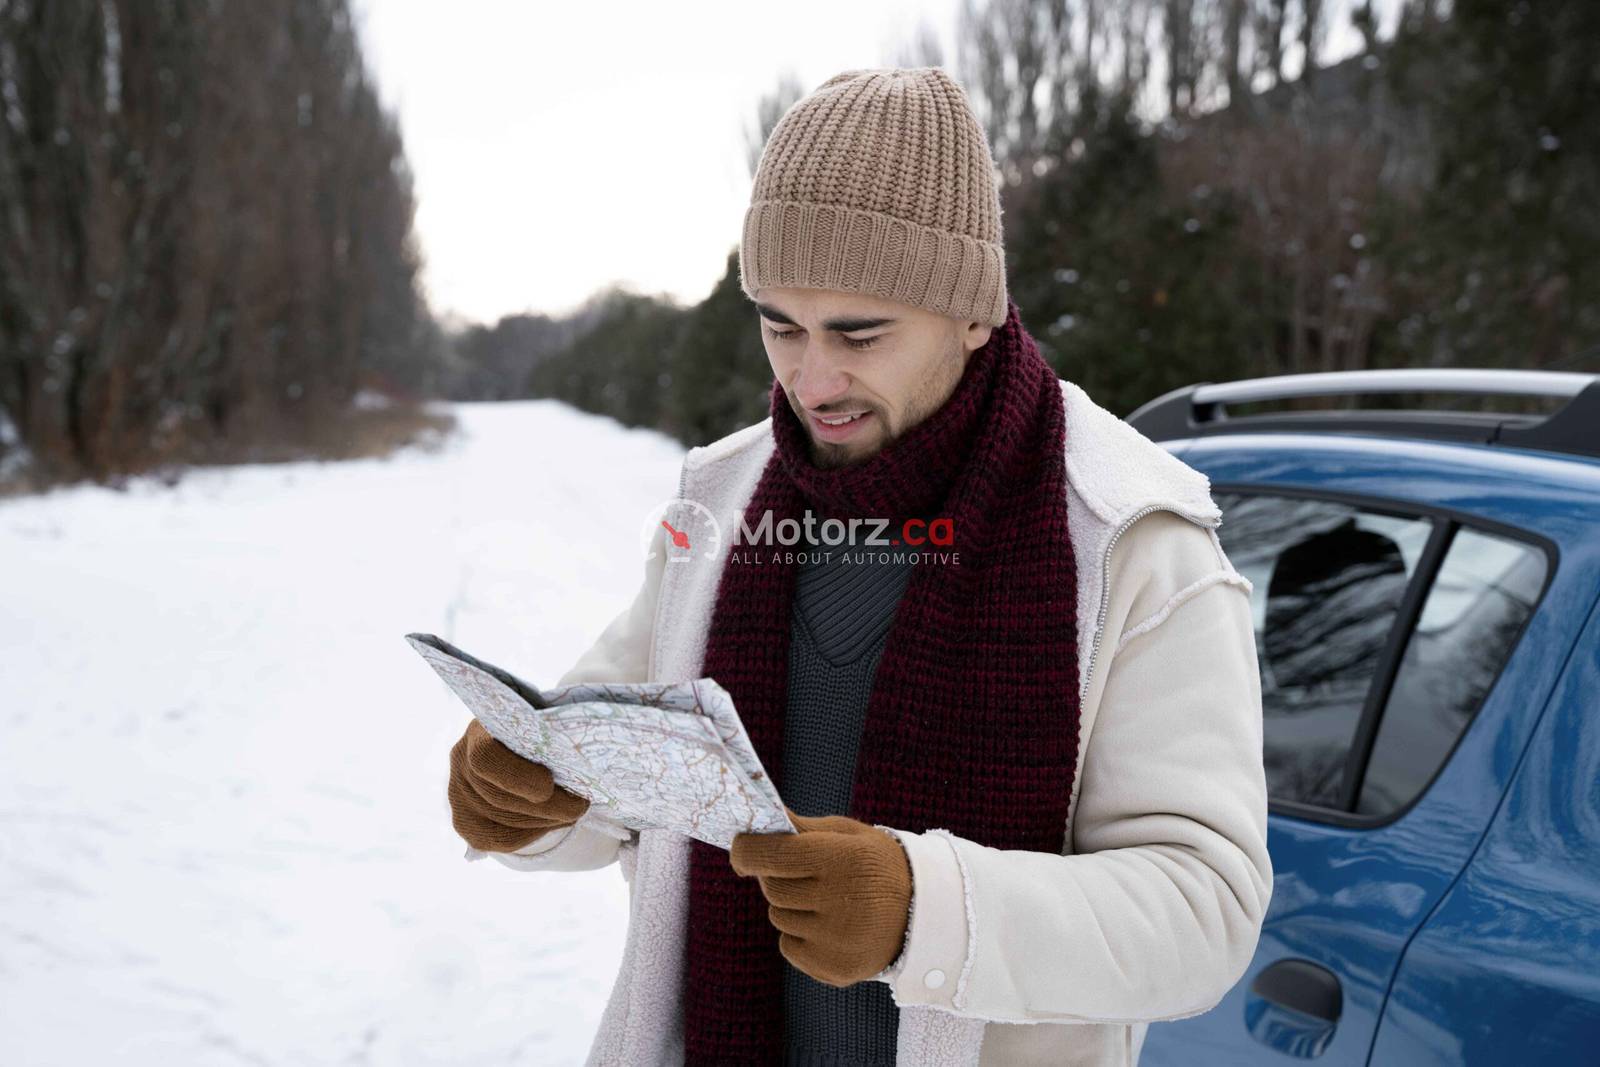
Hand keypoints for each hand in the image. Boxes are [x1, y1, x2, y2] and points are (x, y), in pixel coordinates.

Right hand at [447, 719, 588, 851]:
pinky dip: (533, 834)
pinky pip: (501, 839)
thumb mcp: (544, 725)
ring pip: (503, 820)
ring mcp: (457, 792)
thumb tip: (581, 761)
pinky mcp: (464, 822)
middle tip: (580, 805)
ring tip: (572, 811)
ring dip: (545, 820)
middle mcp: (460, 759)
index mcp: (480, 728)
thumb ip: (554, 735)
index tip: (550, 783)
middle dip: (546, 805)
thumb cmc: (537, 732)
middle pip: (498, 796)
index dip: (516, 776)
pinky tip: (552, 822)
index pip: (485, 757)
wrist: (519, 749)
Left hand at [729, 806, 911, 987]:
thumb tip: (761, 814)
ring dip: (790, 906)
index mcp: (845, 860)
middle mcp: (841, 902)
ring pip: (778, 918)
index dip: (747, 851)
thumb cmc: (878, 866)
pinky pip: (789, 946)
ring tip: (825, 900)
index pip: (774, 855)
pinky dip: (799, 935)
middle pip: (772, 889)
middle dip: (775, 877)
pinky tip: (829, 926)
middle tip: (801, 872)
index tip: (741, 849)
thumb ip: (804, 827)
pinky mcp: (834, 968)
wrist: (924, 916)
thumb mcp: (850, 835)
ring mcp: (837, 940)